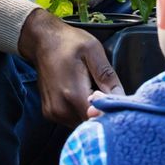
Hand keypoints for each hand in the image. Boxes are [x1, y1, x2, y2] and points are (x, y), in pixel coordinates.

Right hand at [18, 9, 121, 126]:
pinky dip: (80, 111)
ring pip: (82, 123)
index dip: (111, 112)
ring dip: (91, 113)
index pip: (99, 118)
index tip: (116, 100)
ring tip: (92, 91)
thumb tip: (122, 98)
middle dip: (102, 112)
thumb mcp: (93, 51)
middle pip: (91, 123)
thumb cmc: (68, 42)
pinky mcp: (50, 113)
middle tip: (105, 92)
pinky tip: (82, 95)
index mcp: (73, 93)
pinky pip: (72, 120)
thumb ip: (107, 76)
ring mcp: (53, 113)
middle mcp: (61, 108)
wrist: (42, 41)